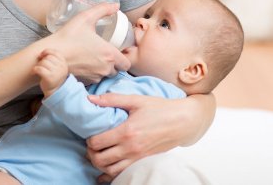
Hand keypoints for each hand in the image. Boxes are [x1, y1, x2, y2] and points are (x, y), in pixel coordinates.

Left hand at [33, 49, 67, 97]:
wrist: (55, 91)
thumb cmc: (54, 77)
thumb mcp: (57, 67)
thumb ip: (52, 59)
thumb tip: (41, 54)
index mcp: (64, 63)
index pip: (55, 52)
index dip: (47, 52)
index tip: (41, 56)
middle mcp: (61, 67)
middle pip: (48, 57)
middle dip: (42, 60)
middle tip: (40, 66)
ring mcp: (56, 73)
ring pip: (43, 62)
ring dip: (38, 65)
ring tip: (38, 70)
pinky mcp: (49, 78)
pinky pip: (39, 69)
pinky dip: (34, 70)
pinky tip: (33, 73)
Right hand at [46, 3, 130, 83]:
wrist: (50, 55)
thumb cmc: (68, 36)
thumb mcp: (85, 18)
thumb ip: (102, 9)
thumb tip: (115, 5)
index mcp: (109, 54)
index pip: (126, 64)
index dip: (123, 59)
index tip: (117, 53)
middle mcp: (105, 68)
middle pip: (117, 71)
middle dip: (113, 64)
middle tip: (105, 54)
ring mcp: (95, 77)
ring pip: (105, 76)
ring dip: (103, 69)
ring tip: (94, 59)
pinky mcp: (86, 82)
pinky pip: (94, 80)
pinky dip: (92, 74)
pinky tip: (85, 65)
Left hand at [86, 93, 215, 182]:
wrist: (183, 121)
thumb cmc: (160, 109)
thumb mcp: (136, 100)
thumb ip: (111, 100)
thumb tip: (90, 98)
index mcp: (126, 131)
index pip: (97, 142)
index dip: (89, 140)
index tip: (90, 134)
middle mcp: (130, 148)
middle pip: (100, 159)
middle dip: (91, 153)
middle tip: (92, 145)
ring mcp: (137, 157)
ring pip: (110, 170)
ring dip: (100, 164)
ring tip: (99, 154)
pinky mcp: (143, 162)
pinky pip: (123, 174)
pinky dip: (111, 174)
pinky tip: (107, 169)